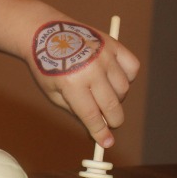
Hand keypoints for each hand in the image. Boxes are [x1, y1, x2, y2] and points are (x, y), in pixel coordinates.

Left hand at [27, 21, 139, 147]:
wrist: (45, 34)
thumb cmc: (48, 67)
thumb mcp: (53, 94)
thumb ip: (76, 112)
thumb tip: (99, 131)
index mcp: (72, 84)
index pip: (93, 116)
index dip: (101, 133)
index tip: (107, 143)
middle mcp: (91, 70)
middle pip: (113, 106)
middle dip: (113, 120)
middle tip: (109, 122)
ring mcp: (104, 56)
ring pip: (124, 89)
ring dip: (117, 97)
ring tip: (101, 92)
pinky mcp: (113, 45)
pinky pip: (132, 68)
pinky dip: (126, 77)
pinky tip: (112, 77)